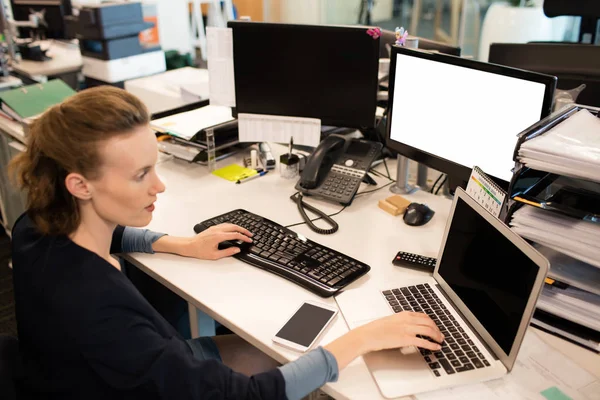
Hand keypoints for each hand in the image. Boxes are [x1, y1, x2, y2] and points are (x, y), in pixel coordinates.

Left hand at [182, 223, 252, 259]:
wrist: (189, 245)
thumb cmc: (200, 251)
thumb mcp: (215, 255)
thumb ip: (227, 252)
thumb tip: (237, 249)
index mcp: (219, 236)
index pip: (235, 235)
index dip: (244, 237)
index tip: (249, 240)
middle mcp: (217, 230)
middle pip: (234, 227)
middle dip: (244, 230)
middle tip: (250, 234)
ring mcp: (215, 228)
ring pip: (230, 224)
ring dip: (238, 227)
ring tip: (244, 232)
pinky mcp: (212, 228)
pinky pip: (225, 224)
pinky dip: (232, 226)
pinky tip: (233, 229)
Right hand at [324, 311, 442, 369]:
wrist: (367, 335)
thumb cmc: (374, 329)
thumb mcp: (389, 321)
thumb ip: (400, 322)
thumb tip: (406, 328)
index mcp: (403, 314)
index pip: (423, 316)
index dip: (432, 322)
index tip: (435, 327)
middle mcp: (407, 320)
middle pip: (429, 322)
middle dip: (437, 329)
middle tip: (440, 335)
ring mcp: (407, 329)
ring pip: (429, 330)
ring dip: (437, 336)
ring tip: (440, 341)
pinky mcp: (406, 339)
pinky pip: (424, 341)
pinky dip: (432, 345)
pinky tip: (436, 347)